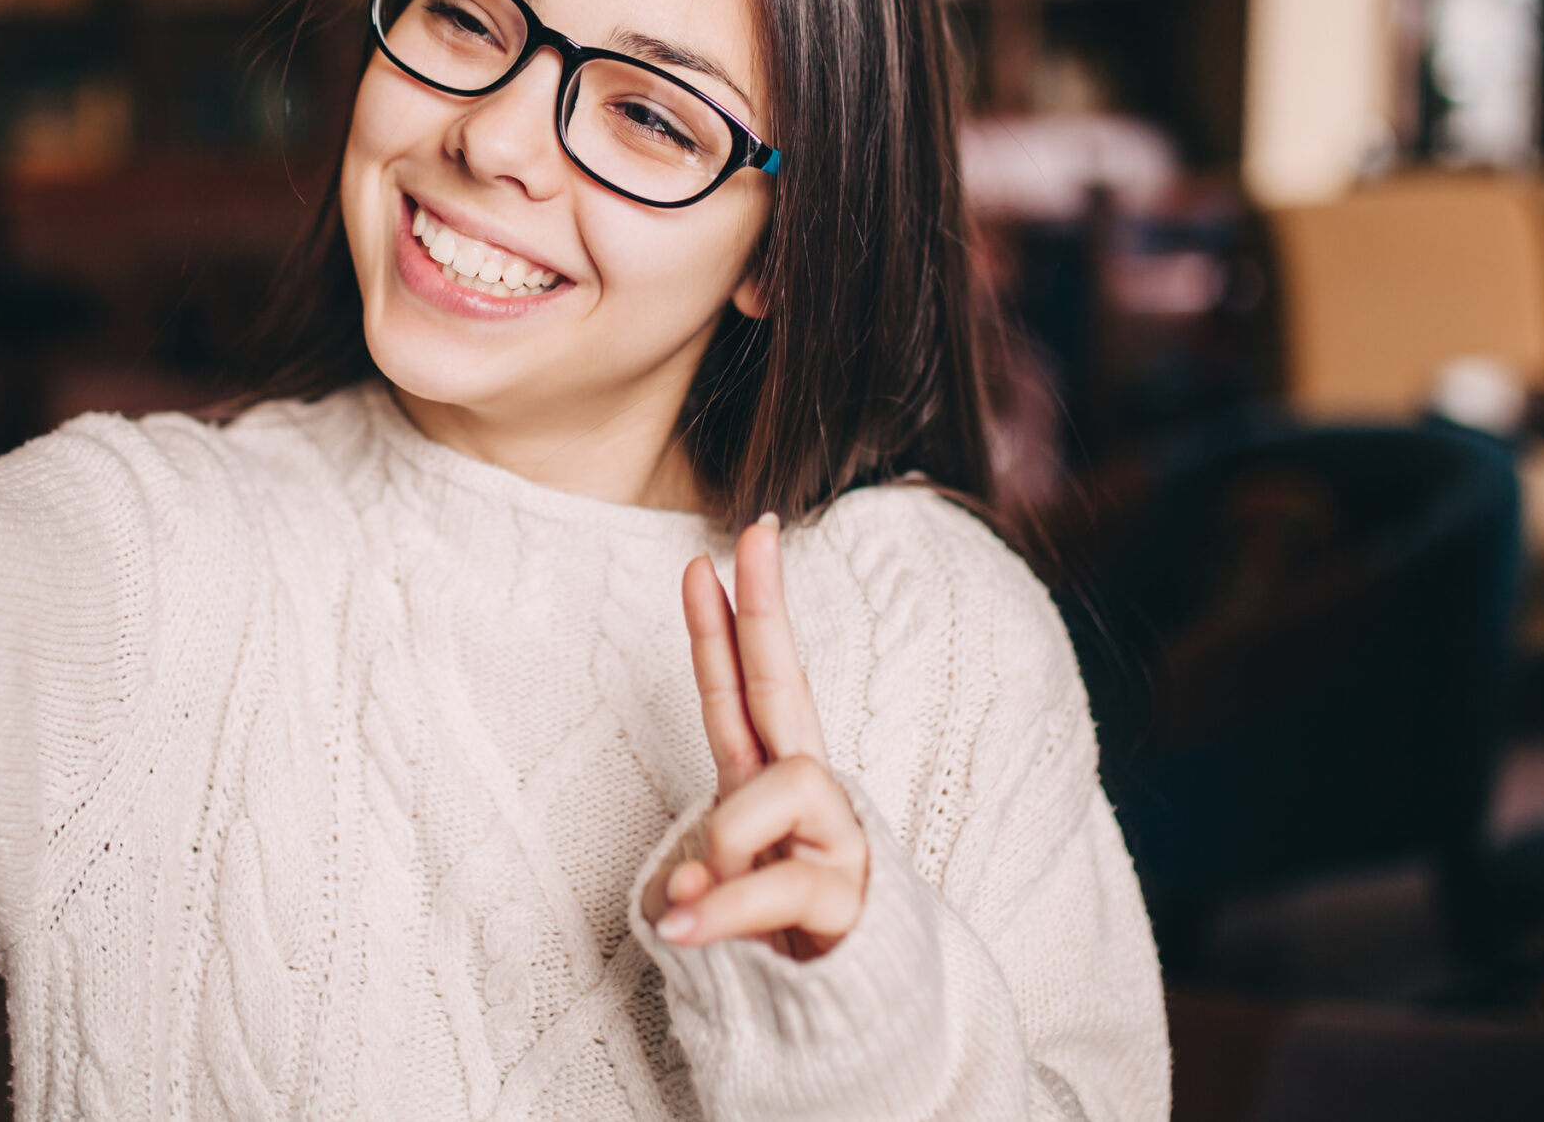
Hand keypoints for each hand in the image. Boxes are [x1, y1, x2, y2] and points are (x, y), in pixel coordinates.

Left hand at [643, 514, 869, 960]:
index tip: (703, 560)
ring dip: (728, 839)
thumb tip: (686, 892)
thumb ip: (701, 882)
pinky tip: (687, 928)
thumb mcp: (725, 896)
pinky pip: (775, 886)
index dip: (722, 629)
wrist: (857, 1008)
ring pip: (782, 791)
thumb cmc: (787, 933)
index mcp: (769, 783)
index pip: (743, 693)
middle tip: (757, 535)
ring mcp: (834, 839)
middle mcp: (807, 796)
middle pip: (785, 685)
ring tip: (702, 898)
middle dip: (766, 608)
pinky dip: (722, 911)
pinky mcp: (847, 897)